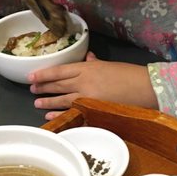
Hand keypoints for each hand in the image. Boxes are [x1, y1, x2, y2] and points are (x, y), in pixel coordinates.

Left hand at [29, 51, 158, 119]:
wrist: (145, 88)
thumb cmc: (129, 75)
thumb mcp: (109, 65)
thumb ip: (95, 63)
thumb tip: (88, 59)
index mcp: (87, 68)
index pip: (59, 70)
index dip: (44, 73)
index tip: (32, 76)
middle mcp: (84, 81)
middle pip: (58, 84)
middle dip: (43, 87)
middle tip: (31, 89)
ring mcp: (87, 96)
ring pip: (62, 98)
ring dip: (48, 100)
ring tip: (36, 102)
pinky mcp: (93, 109)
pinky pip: (72, 112)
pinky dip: (59, 114)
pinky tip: (50, 116)